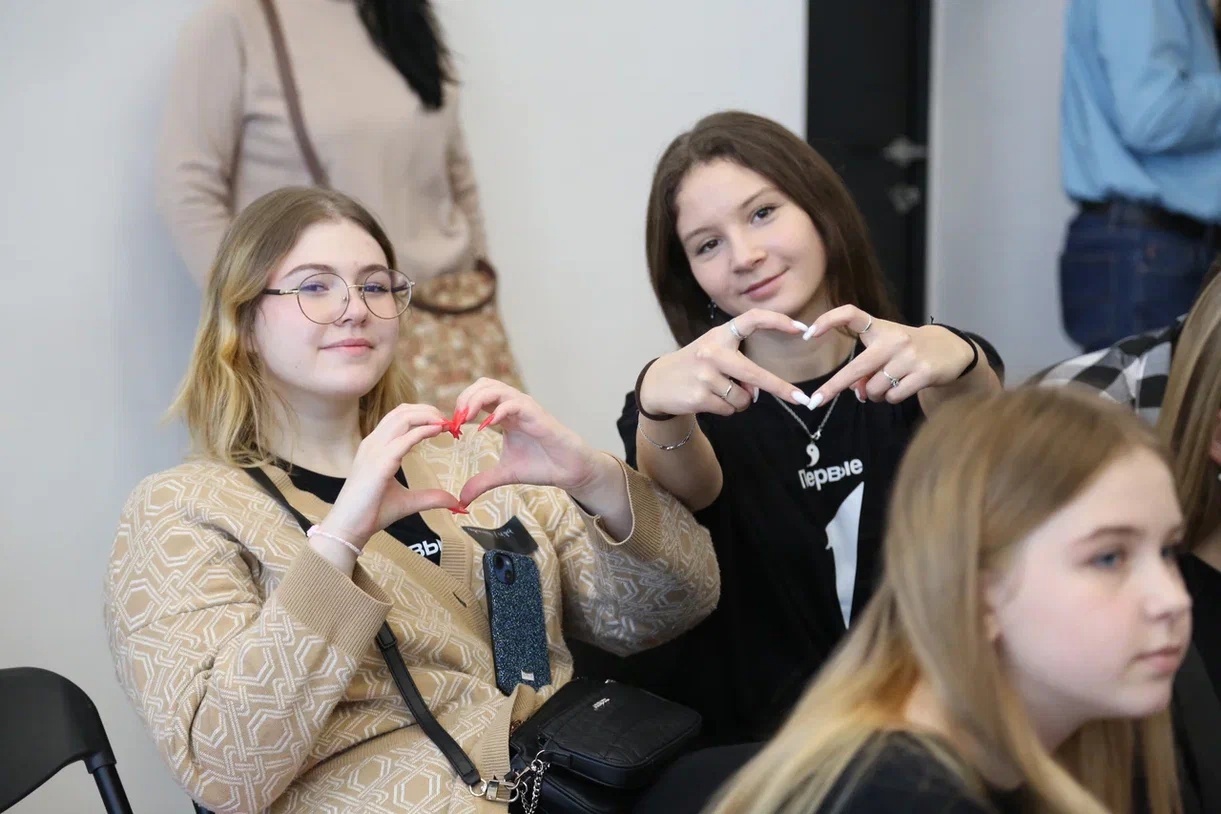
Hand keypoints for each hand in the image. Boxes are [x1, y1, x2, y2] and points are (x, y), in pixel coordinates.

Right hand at [321, 404, 461, 547]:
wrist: (349, 528)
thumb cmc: (371, 513)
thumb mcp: (408, 502)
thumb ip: (430, 498)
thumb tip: (454, 502)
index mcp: (376, 447)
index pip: (399, 417)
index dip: (423, 414)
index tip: (444, 423)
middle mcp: (373, 443)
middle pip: (402, 412)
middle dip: (428, 410)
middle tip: (449, 420)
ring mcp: (374, 450)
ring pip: (403, 418)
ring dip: (427, 416)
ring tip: (445, 422)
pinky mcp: (379, 463)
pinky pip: (404, 439)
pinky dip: (424, 430)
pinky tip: (438, 431)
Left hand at [453, 379, 611, 505]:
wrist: (569, 470)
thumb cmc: (541, 465)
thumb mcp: (504, 474)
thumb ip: (482, 482)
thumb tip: (461, 499)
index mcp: (504, 414)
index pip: (477, 395)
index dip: (461, 406)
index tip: (451, 428)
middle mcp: (513, 406)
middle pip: (483, 384)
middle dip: (464, 398)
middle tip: (456, 420)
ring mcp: (525, 407)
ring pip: (496, 387)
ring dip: (476, 399)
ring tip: (465, 418)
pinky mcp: (537, 414)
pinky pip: (514, 403)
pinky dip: (498, 410)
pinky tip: (487, 425)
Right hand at [638, 309, 813, 417]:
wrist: (658, 383)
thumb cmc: (695, 365)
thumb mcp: (714, 355)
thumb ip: (740, 366)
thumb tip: (757, 391)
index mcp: (719, 335)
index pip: (752, 319)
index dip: (778, 321)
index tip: (801, 328)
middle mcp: (712, 352)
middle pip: (755, 374)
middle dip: (781, 388)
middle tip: (801, 399)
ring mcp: (705, 375)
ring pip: (743, 398)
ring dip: (740, 401)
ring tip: (720, 393)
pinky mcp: (699, 396)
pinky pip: (730, 409)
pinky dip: (726, 409)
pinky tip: (709, 400)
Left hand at [805, 305, 974, 405]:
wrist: (949, 349)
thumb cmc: (907, 350)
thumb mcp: (885, 352)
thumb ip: (866, 369)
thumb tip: (856, 392)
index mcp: (880, 327)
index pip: (851, 314)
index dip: (828, 321)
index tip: (808, 334)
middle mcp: (893, 339)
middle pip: (856, 368)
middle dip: (832, 387)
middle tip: (815, 401)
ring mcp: (909, 356)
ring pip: (874, 389)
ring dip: (875, 394)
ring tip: (887, 384)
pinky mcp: (923, 373)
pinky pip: (893, 396)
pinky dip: (891, 398)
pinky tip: (902, 387)